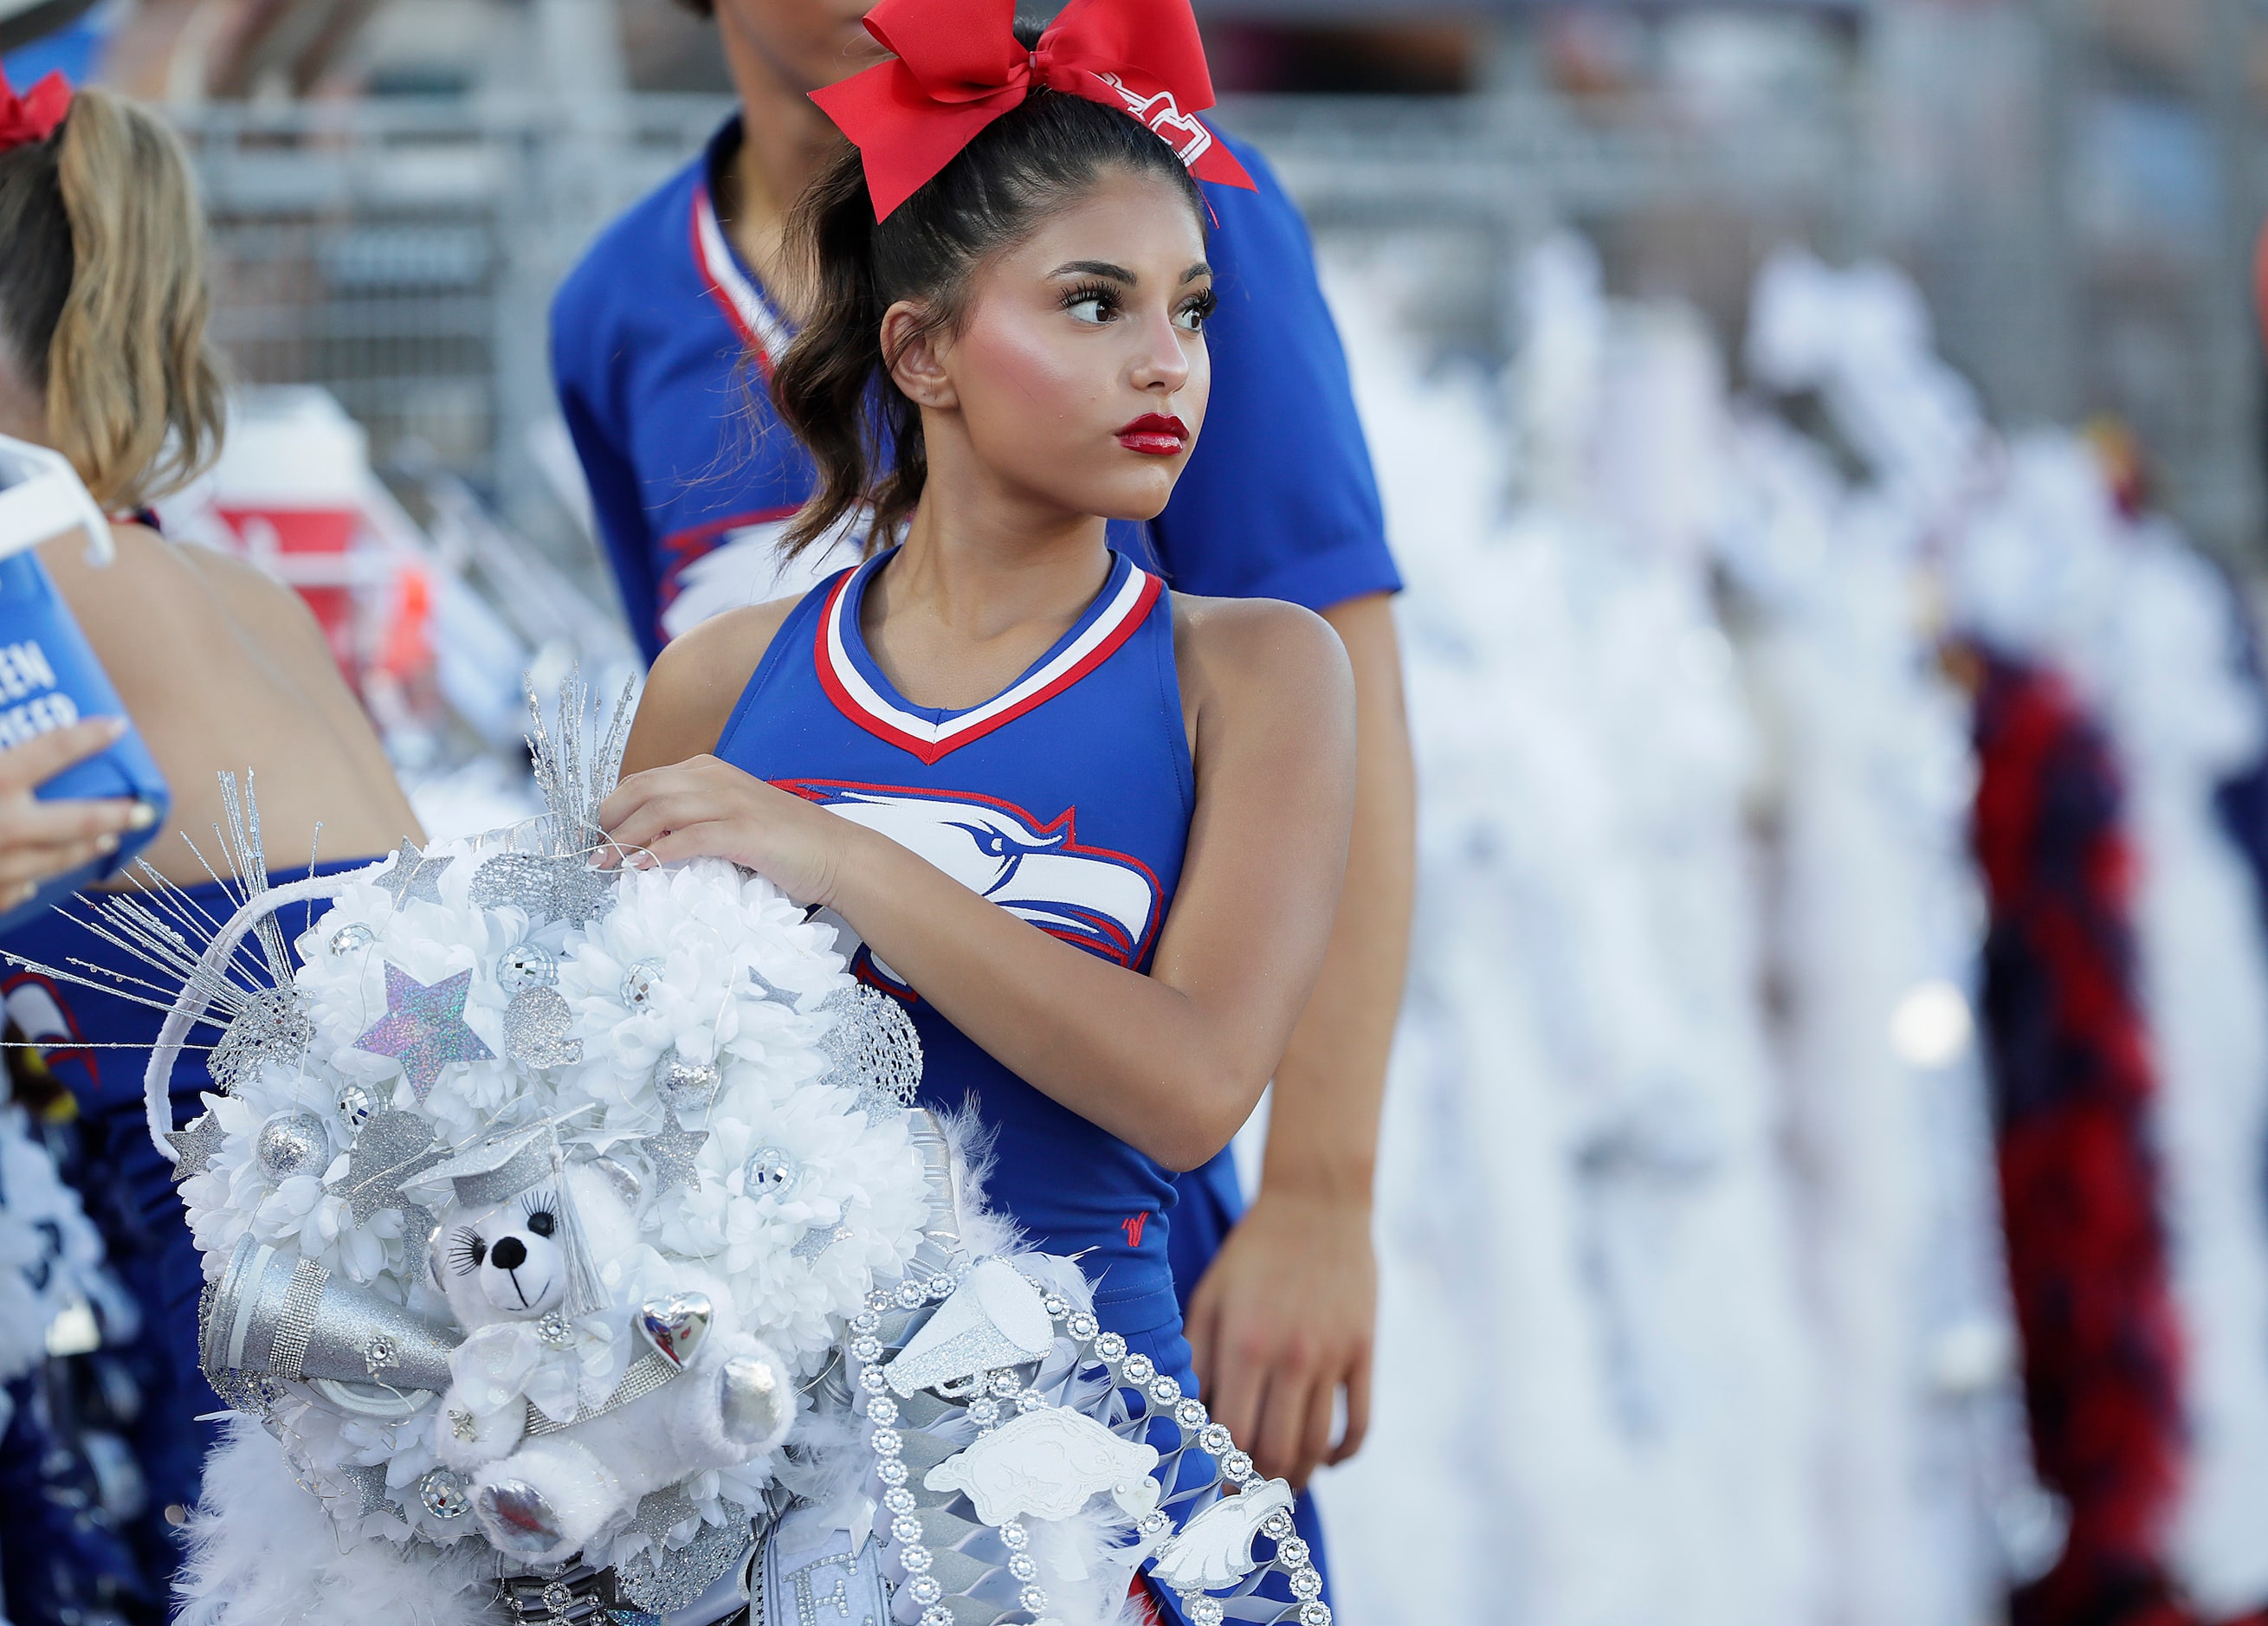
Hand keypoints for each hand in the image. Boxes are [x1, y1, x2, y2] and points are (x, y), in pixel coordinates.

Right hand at [0, 717, 156, 906]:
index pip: (52, 749)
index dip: (89, 736)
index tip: (118, 726)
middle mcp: (3, 825)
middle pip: (78, 820)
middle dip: (117, 815)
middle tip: (145, 811)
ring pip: (54, 860)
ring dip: (83, 850)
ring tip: (107, 839)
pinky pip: (16, 892)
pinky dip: (30, 884)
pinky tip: (36, 882)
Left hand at [596, 755, 846, 905]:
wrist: (836, 854)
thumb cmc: (783, 844)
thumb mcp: (731, 819)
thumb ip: (694, 820)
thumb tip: (647, 843)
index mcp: (709, 770)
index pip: (644, 780)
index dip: (612, 806)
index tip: (594, 836)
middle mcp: (716, 778)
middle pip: (643, 789)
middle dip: (608, 819)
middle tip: (590, 851)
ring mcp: (731, 802)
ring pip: (658, 811)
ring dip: (624, 838)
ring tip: (603, 864)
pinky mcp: (744, 831)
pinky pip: (687, 838)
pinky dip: (657, 853)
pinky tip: (639, 869)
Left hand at [1184, 1188, 1375, 1490]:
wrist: (1317, 1202)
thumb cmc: (1252, 1252)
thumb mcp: (1209, 1297)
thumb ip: (1195, 1359)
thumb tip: (1185, 1418)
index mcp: (1244, 1344)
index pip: (1234, 1437)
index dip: (1224, 1475)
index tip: (1217, 1491)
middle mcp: (1291, 1357)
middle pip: (1278, 1452)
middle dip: (1260, 1487)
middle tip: (1249, 1496)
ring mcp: (1333, 1357)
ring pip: (1318, 1446)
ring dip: (1299, 1478)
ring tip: (1283, 1486)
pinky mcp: (1364, 1351)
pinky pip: (1359, 1422)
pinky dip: (1344, 1453)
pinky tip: (1328, 1460)